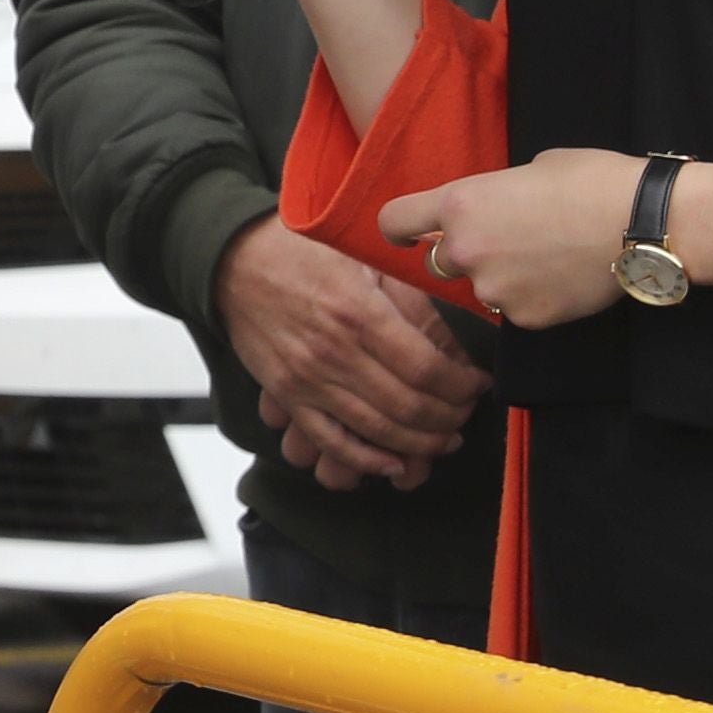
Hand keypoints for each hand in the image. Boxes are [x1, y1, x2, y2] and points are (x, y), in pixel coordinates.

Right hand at [216, 218, 492, 488]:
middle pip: (409, 407)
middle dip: (449, 418)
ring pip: (378, 430)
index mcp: (359, 314)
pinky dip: (366, 459)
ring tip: (444, 439)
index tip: (479, 384)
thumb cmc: (301, 249)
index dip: (462, 386)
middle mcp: (334, 353)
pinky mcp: (288, 394)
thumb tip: (457, 327)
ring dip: (420, 443)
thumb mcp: (364, 254)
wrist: (233, 260)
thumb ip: (410, 292)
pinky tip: (394, 463)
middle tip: (466, 413)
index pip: (427, 369)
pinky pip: (331, 440)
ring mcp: (308, 379)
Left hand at [377, 149, 650, 331]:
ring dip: (500, 277)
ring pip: (481, 288)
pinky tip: (563, 279)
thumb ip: (493, 196)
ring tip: (546, 258)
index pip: (394, 222)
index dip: (398, 229)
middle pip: (438, 263)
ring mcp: (493, 289)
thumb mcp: (529, 170)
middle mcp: (465, 251)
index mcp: (459, 204)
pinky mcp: (524, 318)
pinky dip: (532, 297)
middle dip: (462, 254)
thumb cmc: (591, 181)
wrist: (643, 222)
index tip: (407, 235)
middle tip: (506, 242)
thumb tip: (491, 210)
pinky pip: (514, 309)